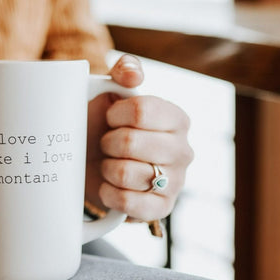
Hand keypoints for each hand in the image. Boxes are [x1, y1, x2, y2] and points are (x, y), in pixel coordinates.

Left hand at [86, 54, 193, 220]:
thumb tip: (133, 74)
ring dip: (106, 169)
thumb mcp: (111, 92)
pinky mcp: (162, 209)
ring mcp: (176, 182)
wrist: (96, 164)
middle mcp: (184, 150)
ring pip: (125, 173)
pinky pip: (127, 202)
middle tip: (107, 144)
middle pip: (129, 142)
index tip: (109, 118)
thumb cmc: (105, 126)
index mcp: (177, 118)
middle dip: (106, 143)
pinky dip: (108, 194)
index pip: (140, 110)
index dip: (113, 114)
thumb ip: (124, 71)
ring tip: (110, 165)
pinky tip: (109, 186)